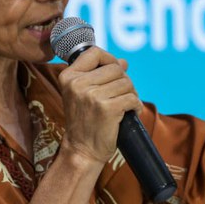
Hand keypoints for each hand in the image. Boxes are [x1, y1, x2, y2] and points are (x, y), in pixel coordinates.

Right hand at [58, 47, 141, 163]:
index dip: (109, 59)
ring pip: (126, 82)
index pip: (93, 52)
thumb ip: (100, 75)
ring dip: (131, 94)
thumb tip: (123, 62)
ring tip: (125, 106)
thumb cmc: (85, 122)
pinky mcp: (107, 108)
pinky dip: (136, 105)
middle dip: (124, 80)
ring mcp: (92, 96)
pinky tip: (130, 113)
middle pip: (115, 68)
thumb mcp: (83, 94)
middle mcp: (77, 84)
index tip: (114, 71)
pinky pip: (132, 98)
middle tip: (122, 95)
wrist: (82, 150)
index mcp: (68, 77)